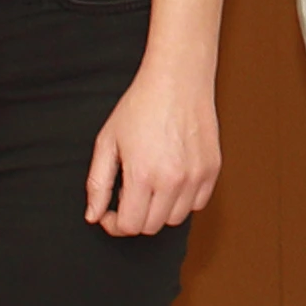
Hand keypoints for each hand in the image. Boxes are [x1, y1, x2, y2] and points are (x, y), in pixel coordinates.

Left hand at [84, 63, 221, 235]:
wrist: (178, 79)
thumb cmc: (141, 106)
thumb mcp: (108, 142)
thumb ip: (97, 183)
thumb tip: (94, 215)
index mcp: (143, 175)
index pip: (130, 226)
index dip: (114, 224)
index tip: (109, 212)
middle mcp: (173, 181)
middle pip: (152, 227)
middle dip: (135, 217)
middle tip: (128, 195)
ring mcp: (196, 177)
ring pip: (175, 219)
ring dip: (159, 210)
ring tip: (150, 185)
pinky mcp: (212, 170)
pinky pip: (197, 203)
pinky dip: (183, 200)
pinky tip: (171, 179)